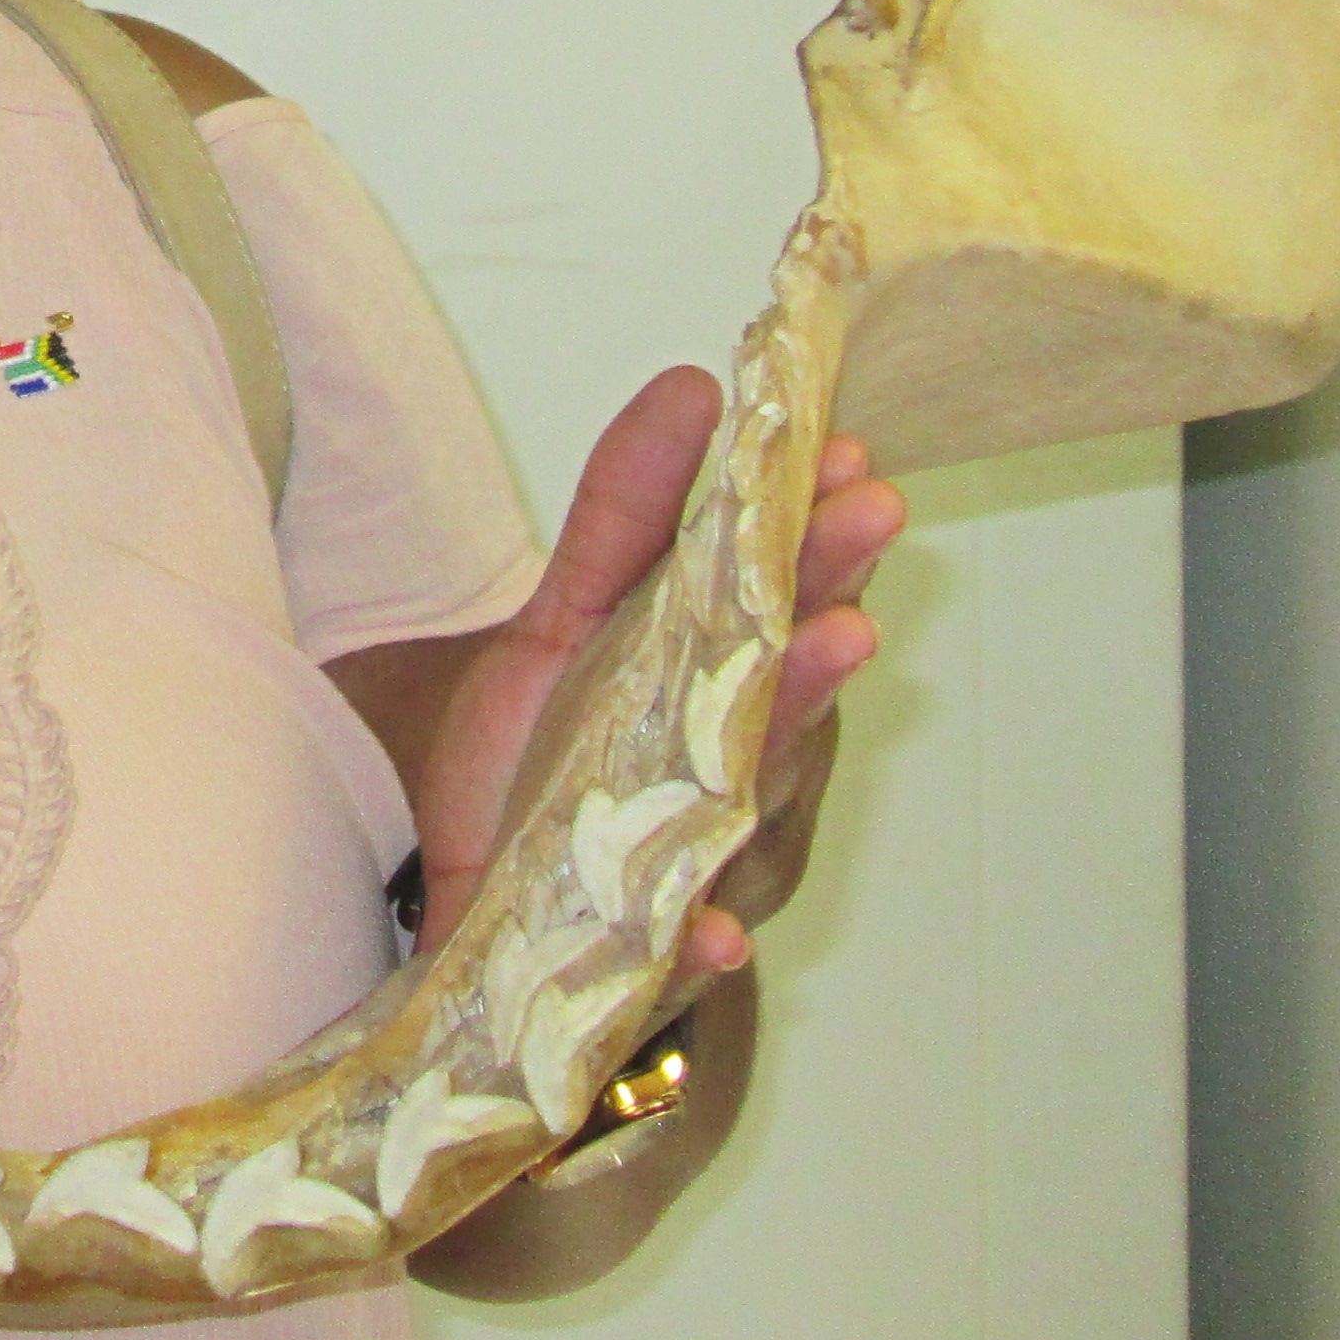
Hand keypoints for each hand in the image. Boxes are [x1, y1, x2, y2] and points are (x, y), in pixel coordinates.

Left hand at [404, 367, 901, 975]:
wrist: (467, 891)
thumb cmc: (540, 754)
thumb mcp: (566, 614)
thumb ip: (624, 510)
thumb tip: (695, 386)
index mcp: (716, 688)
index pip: (786, 606)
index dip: (822, 535)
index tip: (850, 457)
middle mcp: (728, 774)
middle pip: (789, 689)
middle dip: (831, 600)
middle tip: (872, 516)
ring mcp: (694, 863)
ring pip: (758, 800)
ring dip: (797, 725)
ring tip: (840, 642)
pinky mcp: (637, 950)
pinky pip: (680, 953)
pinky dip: (703, 941)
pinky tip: (714, 928)